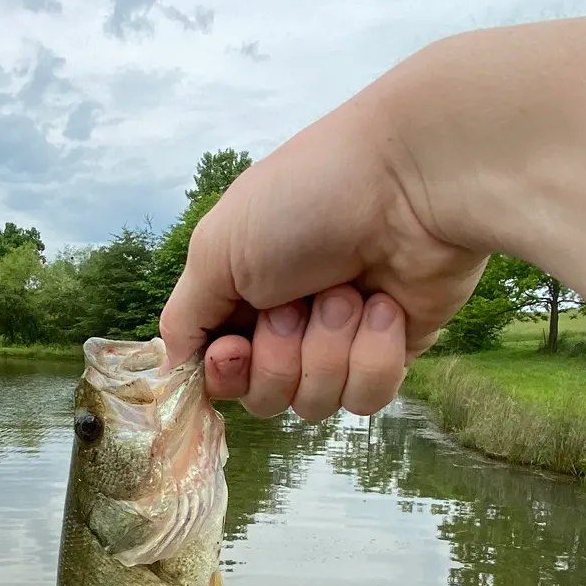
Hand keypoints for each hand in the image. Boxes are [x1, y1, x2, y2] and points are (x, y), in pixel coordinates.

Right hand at [158, 82, 488, 419]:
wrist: (412, 182)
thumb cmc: (307, 199)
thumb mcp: (216, 250)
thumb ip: (184, 320)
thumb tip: (174, 372)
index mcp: (242, 293)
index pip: (219, 373)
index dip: (225, 374)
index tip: (234, 347)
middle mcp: (288, 322)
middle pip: (264, 397)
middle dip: (279, 357)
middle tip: (296, 303)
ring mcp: (342, 341)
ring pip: (314, 403)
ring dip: (327, 348)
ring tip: (347, 292)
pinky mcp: (392, 353)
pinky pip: (365, 397)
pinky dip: (371, 355)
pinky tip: (384, 307)